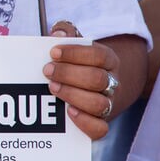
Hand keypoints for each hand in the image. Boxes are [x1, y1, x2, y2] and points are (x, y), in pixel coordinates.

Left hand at [42, 20, 118, 139]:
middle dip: (69, 74)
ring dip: (72, 95)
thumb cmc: (78, 61)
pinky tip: (68, 111)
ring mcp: (108, 104)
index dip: (75, 54)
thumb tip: (58, 33)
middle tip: (47, 71)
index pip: (98, 55)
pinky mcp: (101, 123)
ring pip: (99, 104)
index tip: (53, 52)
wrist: (97, 86)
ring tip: (52, 88)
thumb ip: (66, 31)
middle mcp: (112, 83)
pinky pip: (100, 129)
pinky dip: (84, 122)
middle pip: (98, 79)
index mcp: (108, 60)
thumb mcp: (75, 43)